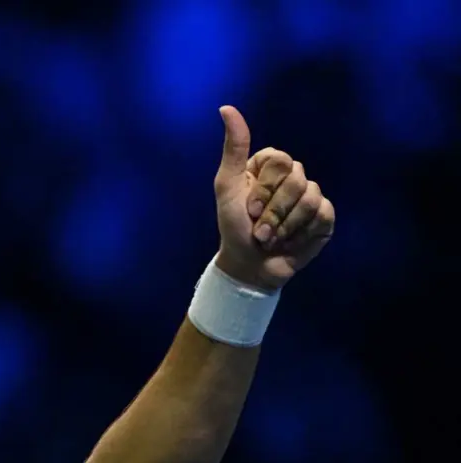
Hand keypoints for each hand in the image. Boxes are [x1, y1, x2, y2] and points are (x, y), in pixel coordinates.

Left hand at [212, 106, 334, 290]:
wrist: (249, 265)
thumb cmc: (234, 227)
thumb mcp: (227, 186)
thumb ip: (233, 148)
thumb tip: (226, 108)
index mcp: (270, 166)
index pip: (280, 160)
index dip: (265, 188)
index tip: (248, 208)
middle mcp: (293, 177)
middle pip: (297, 180)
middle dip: (273, 212)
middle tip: (259, 229)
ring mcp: (311, 196)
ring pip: (310, 199)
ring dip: (285, 226)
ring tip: (271, 239)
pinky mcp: (325, 217)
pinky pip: (323, 214)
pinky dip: (302, 233)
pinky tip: (290, 241)